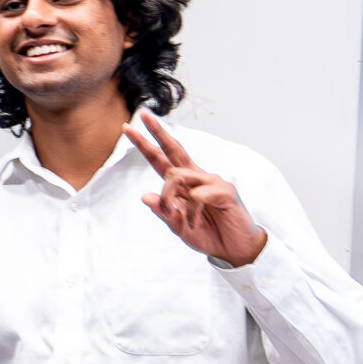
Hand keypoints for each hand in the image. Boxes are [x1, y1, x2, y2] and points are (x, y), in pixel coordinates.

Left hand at [128, 112, 266, 267]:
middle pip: (174, 150)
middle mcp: (197, 177)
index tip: (129, 128)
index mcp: (183, 184)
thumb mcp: (178, 226)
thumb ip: (164, 212)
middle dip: (157, 132)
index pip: (162, 159)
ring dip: (169, 199)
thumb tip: (145, 196)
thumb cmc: (207, 234)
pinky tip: (195, 223)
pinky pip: (196, 196)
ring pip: (177, 176)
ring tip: (179, 219)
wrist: (233, 249)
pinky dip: (190, 213)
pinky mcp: (225, 191)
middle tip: (142, 114)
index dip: (146, 144)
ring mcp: (212, 181)